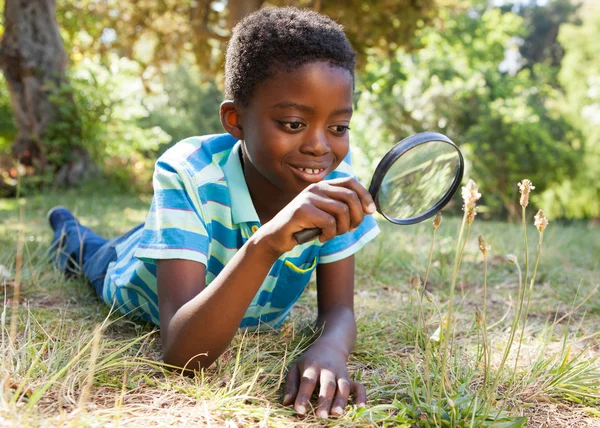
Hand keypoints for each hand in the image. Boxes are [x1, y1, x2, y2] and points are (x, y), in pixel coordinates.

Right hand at [255, 177, 375, 256]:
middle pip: (350, 197)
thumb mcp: (326, 215)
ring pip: (342, 211)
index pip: (351, 182)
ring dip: (342, 229)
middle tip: (350, 230)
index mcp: (323, 186)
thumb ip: (343, 209)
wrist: (277, 237)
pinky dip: (329, 235)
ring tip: (332, 235)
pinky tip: (321, 238)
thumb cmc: (304, 227)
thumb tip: (368, 210)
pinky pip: (329, 223)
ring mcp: (309, 197)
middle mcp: (316, 188)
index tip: (370, 211)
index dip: (365, 195)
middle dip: (356, 217)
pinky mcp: (302, 210)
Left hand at [282, 342, 366, 417]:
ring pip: (343, 387)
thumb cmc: (309, 360)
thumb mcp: (296, 367)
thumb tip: (286, 403)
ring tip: (336, 414)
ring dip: (341, 400)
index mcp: (311, 366)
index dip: (303, 396)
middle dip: (324, 400)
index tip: (299, 410)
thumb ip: (291, 385)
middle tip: (320, 416)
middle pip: (327, 385)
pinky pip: (358, 386)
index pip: (307, 381)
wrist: (330, 345)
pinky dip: (361, 395)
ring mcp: (340, 373)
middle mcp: (327, 369)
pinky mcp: (349, 378)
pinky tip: (360, 406)